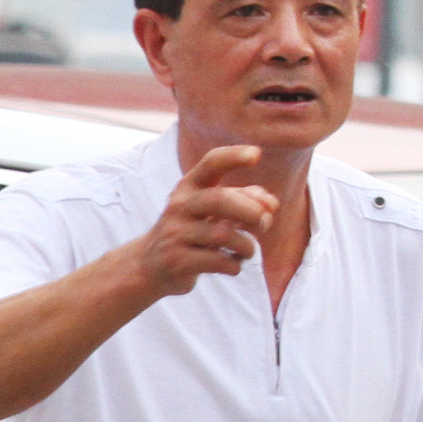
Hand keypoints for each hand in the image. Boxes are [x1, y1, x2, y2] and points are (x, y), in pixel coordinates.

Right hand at [135, 144, 277, 295]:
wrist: (151, 266)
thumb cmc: (191, 232)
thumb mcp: (211, 212)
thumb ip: (242, 201)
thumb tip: (272, 204)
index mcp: (189, 187)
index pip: (211, 163)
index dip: (233, 156)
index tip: (256, 155)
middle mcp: (179, 206)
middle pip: (219, 199)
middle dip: (250, 211)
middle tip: (265, 222)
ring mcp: (175, 233)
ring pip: (222, 235)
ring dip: (247, 245)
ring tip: (248, 250)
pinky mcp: (177, 261)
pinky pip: (218, 261)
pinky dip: (235, 264)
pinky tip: (234, 264)